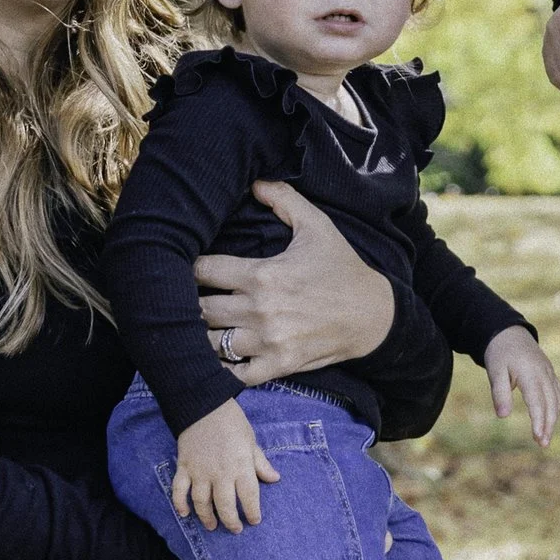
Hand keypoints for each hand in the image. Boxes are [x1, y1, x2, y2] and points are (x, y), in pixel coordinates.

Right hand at [172, 398, 278, 529]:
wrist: (204, 405)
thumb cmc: (232, 422)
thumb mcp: (251, 441)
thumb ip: (260, 463)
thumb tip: (274, 479)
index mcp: (241, 466)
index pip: (249, 496)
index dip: (252, 512)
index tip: (254, 521)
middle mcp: (220, 472)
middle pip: (224, 505)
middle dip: (231, 521)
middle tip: (235, 529)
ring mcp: (200, 471)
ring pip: (202, 502)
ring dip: (207, 517)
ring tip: (212, 526)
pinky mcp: (184, 466)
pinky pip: (179, 490)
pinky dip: (180, 503)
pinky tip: (185, 514)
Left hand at [192, 185, 392, 381]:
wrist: (373, 315)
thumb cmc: (342, 269)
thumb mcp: (317, 226)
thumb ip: (284, 200)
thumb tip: (254, 183)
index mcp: (262, 274)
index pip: (202, 271)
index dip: (189, 268)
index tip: (191, 269)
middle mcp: (260, 310)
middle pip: (198, 309)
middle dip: (189, 302)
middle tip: (186, 300)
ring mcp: (268, 341)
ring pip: (210, 344)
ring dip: (201, 335)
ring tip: (199, 327)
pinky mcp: (278, 365)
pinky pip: (234, 376)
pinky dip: (221, 370)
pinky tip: (219, 358)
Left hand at [484, 325, 559, 448]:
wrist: (510, 332)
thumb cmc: (500, 353)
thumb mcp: (495, 371)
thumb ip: (499, 393)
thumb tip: (502, 416)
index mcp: (530, 374)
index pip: (537, 402)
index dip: (539, 421)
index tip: (537, 437)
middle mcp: (544, 374)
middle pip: (551, 404)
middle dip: (548, 425)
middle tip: (542, 444)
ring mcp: (549, 373)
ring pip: (557, 400)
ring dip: (553, 419)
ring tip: (545, 437)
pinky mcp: (550, 373)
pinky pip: (558, 393)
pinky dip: (557, 408)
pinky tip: (551, 419)